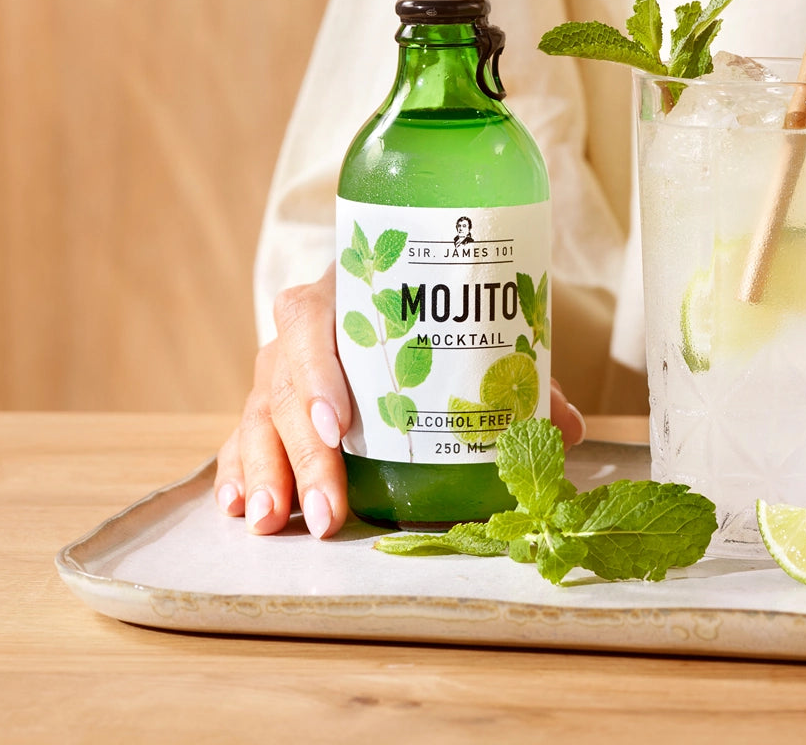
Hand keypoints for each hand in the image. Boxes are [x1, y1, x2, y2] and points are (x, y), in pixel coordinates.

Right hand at [215, 265, 586, 537]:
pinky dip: (236, 471)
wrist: (384, 284)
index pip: (313, 323)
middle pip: (284, 386)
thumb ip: (513, 376)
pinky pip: (241, 436)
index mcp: (343, 296)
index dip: (320, 373)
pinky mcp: (265, 406)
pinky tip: (240, 510)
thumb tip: (569, 428)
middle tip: (328, 512)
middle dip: (303, 455)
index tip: (342, 425)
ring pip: (257, 416)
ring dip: (265, 471)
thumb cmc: (426, 313)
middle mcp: (299, 334)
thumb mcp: (466, 334)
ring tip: (273, 521)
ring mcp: (276, 371)